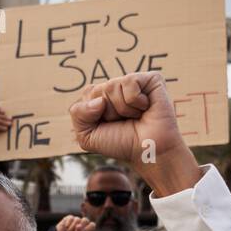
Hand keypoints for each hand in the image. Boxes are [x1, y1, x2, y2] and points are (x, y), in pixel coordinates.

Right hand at [54, 214, 95, 230]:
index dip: (88, 228)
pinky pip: (71, 218)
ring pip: (77, 219)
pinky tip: (66, 227)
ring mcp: (76, 220)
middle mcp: (82, 223)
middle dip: (80, 226)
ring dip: (72, 227)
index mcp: (86, 229)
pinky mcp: (69, 218)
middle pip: (85, 219)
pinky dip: (68, 224)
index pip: (92, 225)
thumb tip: (78, 225)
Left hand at [69, 72, 197, 196]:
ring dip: (123, 109)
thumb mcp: (87, 135)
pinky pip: (129, 83)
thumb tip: (100, 100)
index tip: (109, 125)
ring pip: (112, 87)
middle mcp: (118, 86)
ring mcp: (135, 81)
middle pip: (98, 90)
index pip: (87, 93)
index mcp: (103, 96)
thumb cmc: (121, 143)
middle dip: (108, 112)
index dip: (94, 114)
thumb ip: (78, 114)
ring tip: (136, 116)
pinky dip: (135, 101)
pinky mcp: (152, 79)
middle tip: (124, 121)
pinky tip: (145, 108)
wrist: (148, 152)